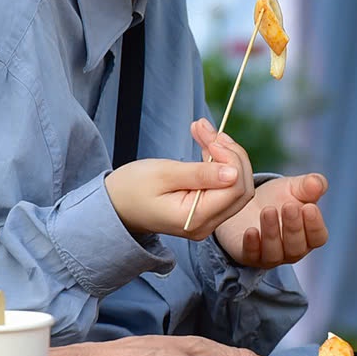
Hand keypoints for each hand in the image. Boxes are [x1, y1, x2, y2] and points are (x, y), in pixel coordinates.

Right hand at [104, 119, 253, 240]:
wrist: (115, 205)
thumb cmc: (132, 188)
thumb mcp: (163, 174)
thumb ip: (200, 174)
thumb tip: (233, 172)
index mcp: (195, 219)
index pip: (235, 189)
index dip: (231, 159)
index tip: (211, 137)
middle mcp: (206, 225)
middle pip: (241, 189)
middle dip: (231, 154)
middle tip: (208, 130)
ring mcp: (207, 220)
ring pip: (236, 185)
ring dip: (225, 154)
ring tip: (203, 130)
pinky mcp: (205, 210)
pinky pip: (223, 186)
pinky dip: (219, 162)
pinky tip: (206, 144)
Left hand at [219, 172, 328, 268]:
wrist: (247, 203)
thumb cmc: (278, 197)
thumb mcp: (294, 187)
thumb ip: (309, 185)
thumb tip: (317, 183)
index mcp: (308, 236)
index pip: (318, 237)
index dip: (315, 224)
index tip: (309, 207)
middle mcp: (292, 251)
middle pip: (297, 247)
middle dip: (293, 227)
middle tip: (289, 206)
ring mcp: (270, 256)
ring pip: (275, 253)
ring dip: (272, 233)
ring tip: (268, 211)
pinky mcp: (248, 256)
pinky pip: (252, 256)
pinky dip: (252, 245)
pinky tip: (251, 231)